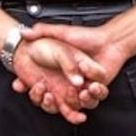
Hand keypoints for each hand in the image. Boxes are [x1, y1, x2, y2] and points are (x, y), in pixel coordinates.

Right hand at [12, 24, 130, 114]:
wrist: (110, 40)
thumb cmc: (86, 36)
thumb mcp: (61, 32)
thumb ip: (43, 31)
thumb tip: (25, 33)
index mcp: (59, 71)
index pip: (42, 86)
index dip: (35, 90)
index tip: (32, 86)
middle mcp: (69, 81)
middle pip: (54, 100)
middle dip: (49, 101)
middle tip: (49, 94)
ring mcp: (83, 87)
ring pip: (74, 104)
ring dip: (74, 101)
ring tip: (78, 91)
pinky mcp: (96, 89)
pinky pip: (93, 100)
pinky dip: (92, 97)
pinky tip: (91, 87)